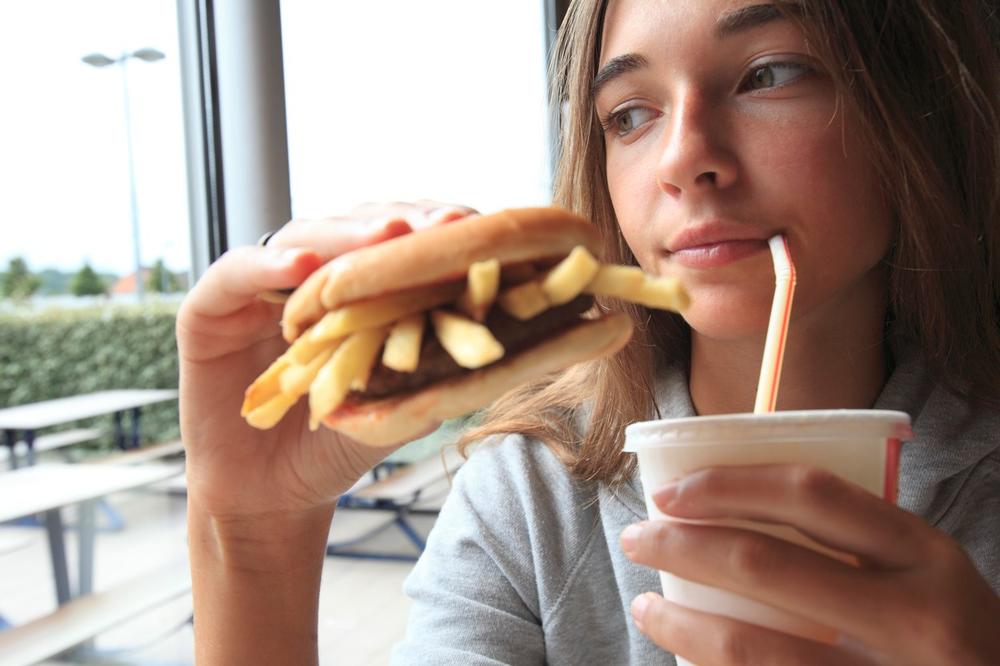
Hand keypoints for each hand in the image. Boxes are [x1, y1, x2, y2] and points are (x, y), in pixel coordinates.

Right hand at [176, 201, 474, 522]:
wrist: (275, 496)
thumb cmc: (339, 444)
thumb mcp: (397, 403)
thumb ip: (432, 368)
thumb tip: (497, 338)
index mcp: (355, 290)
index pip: (395, 241)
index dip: (432, 231)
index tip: (473, 229)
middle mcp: (308, 278)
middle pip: (354, 227)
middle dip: (401, 224)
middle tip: (441, 224)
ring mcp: (257, 288)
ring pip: (301, 239)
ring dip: (346, 236)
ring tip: (387, 237)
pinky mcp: (209, 309)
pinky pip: (236, 274)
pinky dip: (269, 267)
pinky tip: (304, 267)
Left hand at [620, 465, 999, 664]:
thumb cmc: (947, 633)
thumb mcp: (923, 574)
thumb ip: (855, 543)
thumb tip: (732, 507)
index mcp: (924, 553)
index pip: (810, 494)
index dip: (727, 485)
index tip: (671, 492)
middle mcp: (914, 617)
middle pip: (763, 564)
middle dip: (680, 546)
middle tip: (638, 538)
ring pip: (751, 648)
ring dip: (680, 623)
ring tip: (646, 606)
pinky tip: (690, 658)